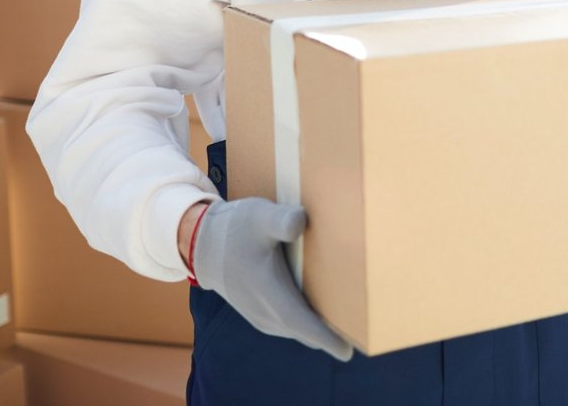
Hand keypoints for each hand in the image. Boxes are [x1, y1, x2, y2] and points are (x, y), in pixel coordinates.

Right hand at [191, 197, 354, 360]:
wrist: (204, 244)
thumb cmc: (236, 229)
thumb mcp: (259, 216)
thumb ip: (280, 220)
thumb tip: (301, 222)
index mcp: (268, 292)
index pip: (301, 323)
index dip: (325, 338)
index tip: (348, 351)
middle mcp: (266, 311)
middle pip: (306, 332)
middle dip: (332, 334)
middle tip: (363, 331)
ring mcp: (263, 316)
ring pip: (299, 329)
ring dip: (320, 329)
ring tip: (352, 321)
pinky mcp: (262, 314)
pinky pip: (291, 324)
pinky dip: (308, 323)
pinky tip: (327, 311)